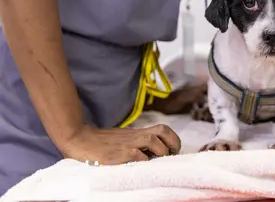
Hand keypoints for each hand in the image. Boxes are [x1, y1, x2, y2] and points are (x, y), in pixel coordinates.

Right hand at [58, 124, 180, 164]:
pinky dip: (143, 160)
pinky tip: (141, 167)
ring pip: (153, 140)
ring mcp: (128, 144)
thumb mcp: (122, 139)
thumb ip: (136, 143)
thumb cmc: (101, 143)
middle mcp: (135, 136)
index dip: (172, 138)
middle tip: (172, 154)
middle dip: (173, 141)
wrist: (79, 139)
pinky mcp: (119, 154)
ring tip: (159, 161)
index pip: (161, 129)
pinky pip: (138, 155)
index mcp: (137, 133)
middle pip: (163, 130)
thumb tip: (151, 153)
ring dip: (161, 151)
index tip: (173, 150)